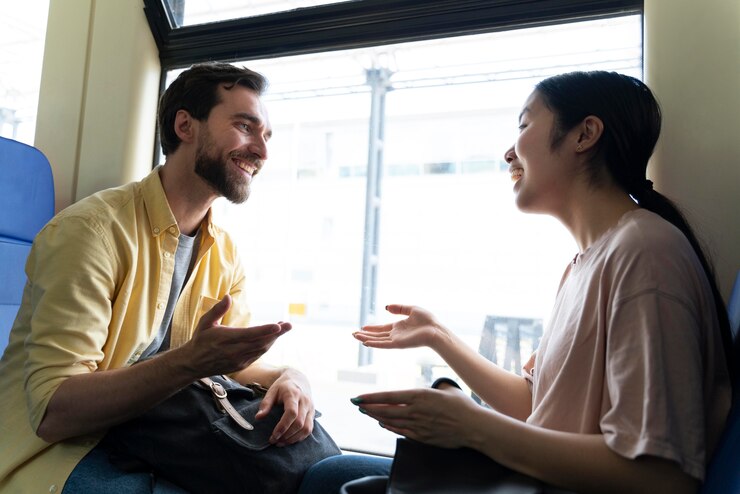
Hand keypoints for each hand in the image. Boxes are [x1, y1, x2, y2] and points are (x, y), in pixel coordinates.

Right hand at [179, 295, 291, 377]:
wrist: (193, 364)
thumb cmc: (200, 340)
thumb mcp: (205, 322)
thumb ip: (217, 310)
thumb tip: (228, 296)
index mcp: (226, 339)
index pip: (250, 334)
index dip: (265, 330)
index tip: (278, 325)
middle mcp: (234, 351)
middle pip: (260, 342)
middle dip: (277, 334)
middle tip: (289, 325)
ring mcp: (239, 360)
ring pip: (261, 349)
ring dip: (274, 339)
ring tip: (283, 328)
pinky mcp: (241, 365)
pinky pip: (258, 355)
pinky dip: (266, 346)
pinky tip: (272, 338)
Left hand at [256, 369, 314, 445]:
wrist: (298, 379)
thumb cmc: (283, 386)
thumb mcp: (272, 391)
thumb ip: (265, 404)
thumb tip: (258, 418)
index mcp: (293, 394)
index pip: (292, 413)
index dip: (283, 426)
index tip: (273, 436)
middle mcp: (305, 401)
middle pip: (299, 423)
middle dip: (287, 435)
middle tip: (275, 441)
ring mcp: (310, 408)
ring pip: (306, 428)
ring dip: (293, 438)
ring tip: (281, 442)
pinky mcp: (313, 413)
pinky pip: (309, 429)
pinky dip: (300, 437)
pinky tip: (290, 440)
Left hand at [350, 386, 480, 448]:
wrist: (475, 427)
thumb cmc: (463, 405)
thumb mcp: (446, 389)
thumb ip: (432, 388)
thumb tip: (429, 387)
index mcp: (420, 396)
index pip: (389, 396)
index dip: (372, 397)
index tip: (359, 397)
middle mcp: (416, 411)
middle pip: (386, 410)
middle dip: (369, 407)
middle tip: (357, 404)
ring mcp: (418, 426)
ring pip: (391, 422)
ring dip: (376, 417)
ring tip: (366, 412)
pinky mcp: (423, 437)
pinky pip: (401, 432)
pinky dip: (389, 427)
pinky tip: (382, 424)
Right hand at [353, 304, 445, 349]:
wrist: (436, 330)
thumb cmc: (428, 320)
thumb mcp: (412, 309)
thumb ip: (399, 308)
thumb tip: (386, 307)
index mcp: (399, 327)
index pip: (382, 328)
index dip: (372, 328)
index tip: (362, 327)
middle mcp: (396, 335)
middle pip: (377, 335)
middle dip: (365, 335)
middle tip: (353, 334)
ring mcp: (396, 340)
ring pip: (377, 340)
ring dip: (366, 339)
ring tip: (355, 337)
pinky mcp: (398, 344)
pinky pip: (383, 344)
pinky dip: (374, 343)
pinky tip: (365, 342)